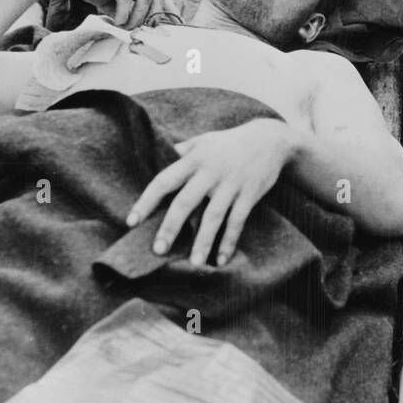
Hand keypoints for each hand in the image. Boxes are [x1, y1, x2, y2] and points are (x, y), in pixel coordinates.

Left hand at [126, 118, 304, 266]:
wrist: (270, 139)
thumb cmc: (231, 142)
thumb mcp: (204, 141)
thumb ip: (182, 151)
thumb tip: (159, 156)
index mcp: (194, 159)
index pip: (164, 180)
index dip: (147, 201)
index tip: (132, 222)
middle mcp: (210, 172)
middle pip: (186, 202)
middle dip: (170, 227)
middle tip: (158, 250)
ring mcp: (231, 184)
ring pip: (214, 216)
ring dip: (203, 241)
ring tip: (194, 263)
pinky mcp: (249, 194)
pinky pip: (237, 221)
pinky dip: (229, 241)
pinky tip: (221, 260)